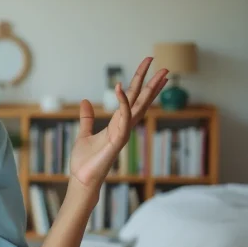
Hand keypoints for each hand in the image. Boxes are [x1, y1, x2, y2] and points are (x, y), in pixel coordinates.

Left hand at [69, 57, 167, 188]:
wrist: (82, 180)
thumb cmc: (85, 162)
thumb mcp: (84, 134)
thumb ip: (87, 118)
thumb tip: (85, 101)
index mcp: (117, 123)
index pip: (133, 100)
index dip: (142, 85)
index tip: (151, 69)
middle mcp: (124, 127)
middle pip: (142, 101)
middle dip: (153, 84)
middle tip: (165, 67)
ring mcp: (123, 133)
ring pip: (139, 106)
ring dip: (149, 90)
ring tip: (160, 73)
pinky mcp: (116, 140)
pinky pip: (122, 118)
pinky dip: (123, 103)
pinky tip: (121, 89)